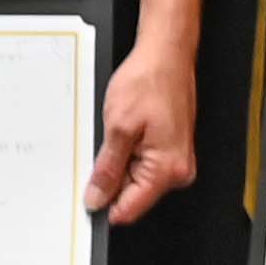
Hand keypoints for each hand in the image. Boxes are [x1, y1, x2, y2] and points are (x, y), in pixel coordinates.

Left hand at [85, 40, 198, 223]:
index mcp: (167, 169)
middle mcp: (178, 170)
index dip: (105, 204)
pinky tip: (126, 131)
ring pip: (136, 178)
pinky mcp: (171, 150)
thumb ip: (107, 169)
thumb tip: (97, 198)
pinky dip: (128, 152)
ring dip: (119, 162)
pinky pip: (144, 163)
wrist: (166, 55)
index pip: (131, 209)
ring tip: (119, 132)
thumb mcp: (118, 127)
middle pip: (133, 195)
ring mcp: (176, 160)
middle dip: (112, 178)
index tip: (87, 196)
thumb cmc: (149, 81)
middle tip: (103, 148)